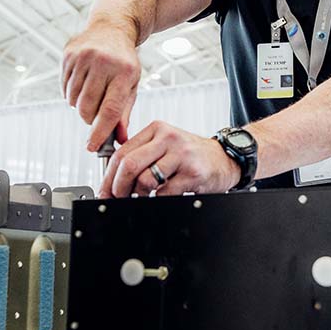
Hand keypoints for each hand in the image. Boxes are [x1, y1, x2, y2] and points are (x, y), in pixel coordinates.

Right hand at [61, 20, 140, 151]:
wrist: (112, 28)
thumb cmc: (124, 61)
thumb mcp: (132, 84)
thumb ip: (124, 113)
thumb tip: (120, 139)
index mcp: (124, 72)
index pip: (110, 110)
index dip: (100, 132)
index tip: (93, 146)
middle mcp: (103, 62)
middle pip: (87, 108)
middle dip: (89, 119)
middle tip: (95, 114)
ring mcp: (84, 57)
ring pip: (74, 100)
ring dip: (80, 106)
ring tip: (91, 94)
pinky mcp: (68, 55)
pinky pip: (65, 88)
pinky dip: (72, 94)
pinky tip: (83, 83)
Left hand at [99, 121, 240, 197]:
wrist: (225, 158)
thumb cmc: (192, 155)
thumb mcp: (166, 145)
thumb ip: (142, 154)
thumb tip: (113, 179)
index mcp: (156, 129)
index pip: (121, 152)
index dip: (108, 176)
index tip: (105, 191)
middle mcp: (167, 138)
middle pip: (129, 164)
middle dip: (118, 187)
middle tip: (119, 198)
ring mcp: (181, 155)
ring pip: (145, 179)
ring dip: (138, 195)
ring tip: (142, 197)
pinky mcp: (192, 172)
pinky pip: (165, 192)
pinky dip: (158, 199)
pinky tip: (162, 196)